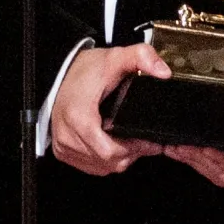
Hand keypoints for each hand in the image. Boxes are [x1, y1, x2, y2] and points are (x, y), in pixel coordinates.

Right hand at [50, 43, 169, 175]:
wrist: (59, 73)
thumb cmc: (84, 70)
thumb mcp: (116, 57)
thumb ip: (142, 57)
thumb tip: (163, 72)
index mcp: (79, 117)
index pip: (110, 150)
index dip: (134, 148)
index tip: (150, 140)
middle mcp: (68, 136)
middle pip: (109, 161)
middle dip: (131, 152)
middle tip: (145, 139)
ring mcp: (64, 146)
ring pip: (101, 166)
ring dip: (119, 158)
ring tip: (130, 140)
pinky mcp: (62, 151)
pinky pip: (91, 165)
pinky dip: (106, 160)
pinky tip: (114, 144)